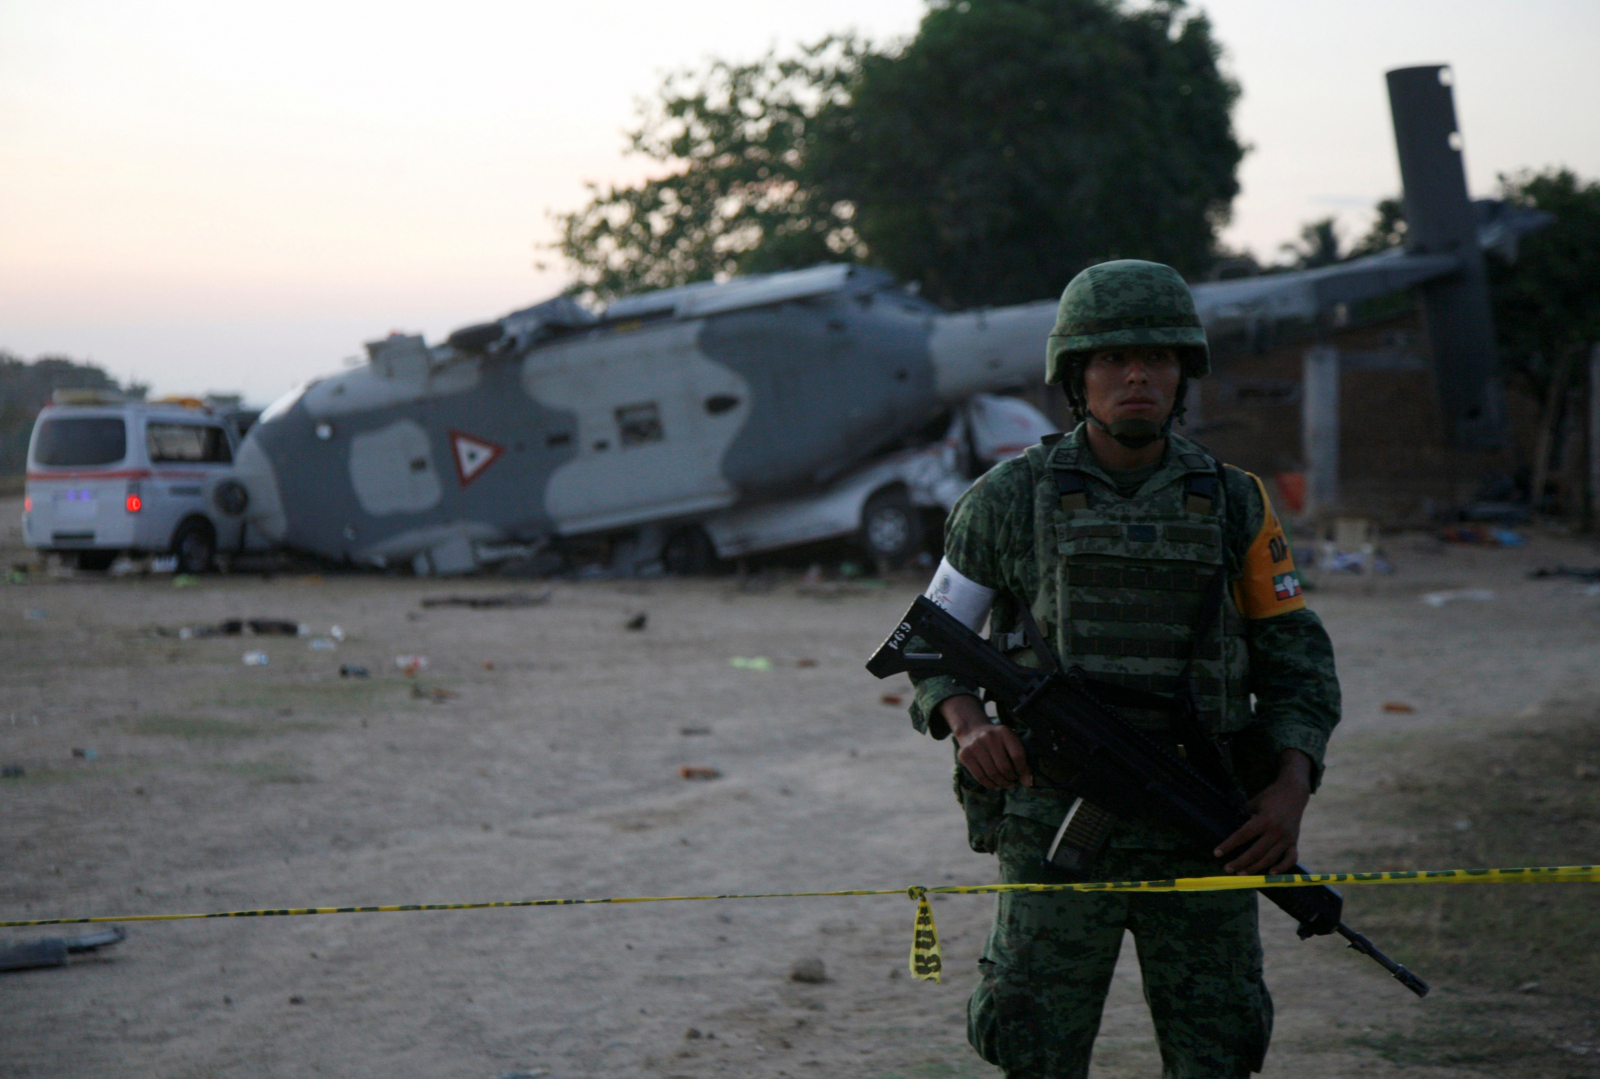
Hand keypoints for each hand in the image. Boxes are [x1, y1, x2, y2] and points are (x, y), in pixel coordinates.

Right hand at [939, 694, 1030, 789]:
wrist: (973, 730)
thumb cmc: (998, 741)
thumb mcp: (1011, 744)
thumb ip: (1022, 762)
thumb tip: (1028, 784)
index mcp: (1004, 732)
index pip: (1017, 756)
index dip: (1022, 769)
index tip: (1021, 773)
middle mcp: (988, 737)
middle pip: (1004, 767)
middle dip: (1011, 778)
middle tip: (1013, 780)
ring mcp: (975, 745)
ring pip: (992, 774)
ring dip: (1002, 783)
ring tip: (1006, 784)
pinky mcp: (965, 755)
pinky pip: (980, 777)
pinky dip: (990, 785)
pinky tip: (996, 785)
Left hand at [1214, 750, 1312, 874]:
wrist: (1294, 792)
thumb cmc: (1269, 797)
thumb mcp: (1254, 803)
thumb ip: (1245, 817)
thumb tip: (1234, 832)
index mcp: (1264, 820)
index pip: (1242, 836)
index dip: (1228, 845)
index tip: (1217, 853)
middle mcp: (1276, 831)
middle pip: (1255, 852)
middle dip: (1240, 862)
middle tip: (1228, 869)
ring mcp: (1287, 838)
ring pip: (1270, 858)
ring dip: (1255, 868)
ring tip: (1242, 874)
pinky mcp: (1295, 841)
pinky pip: (1290, 859)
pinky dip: (1282, 868)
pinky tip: (1270, 874)